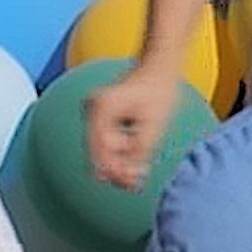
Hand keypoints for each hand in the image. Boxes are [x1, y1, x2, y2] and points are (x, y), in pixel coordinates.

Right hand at [82, 62, 187, 193]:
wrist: (159, 66)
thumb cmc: (159, 90)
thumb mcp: (155, 126)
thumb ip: (139, 152)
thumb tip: (128, 176)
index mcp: (103, 107)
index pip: (100, 149)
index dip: (114, 171)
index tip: (131, 185)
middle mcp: (92, 107)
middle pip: (96, 150)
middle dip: (115, 168)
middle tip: (136, 184)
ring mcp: (92, 109)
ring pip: (99, 147)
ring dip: (117, 160)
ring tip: (139, 170)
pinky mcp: (99, 113)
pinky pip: (103, 140)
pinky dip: (117, 151)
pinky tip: (134, 159)